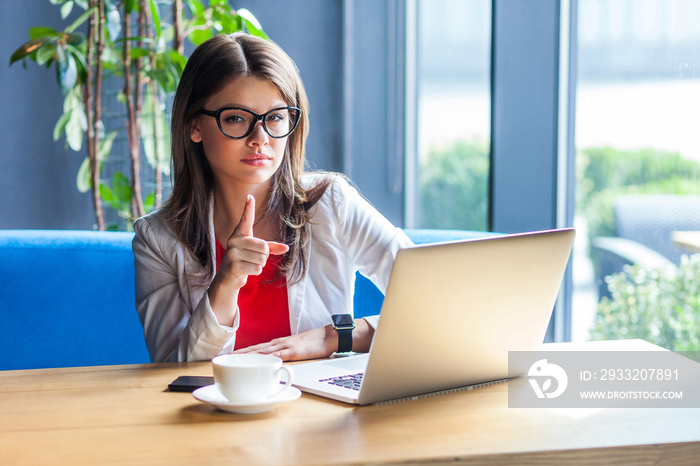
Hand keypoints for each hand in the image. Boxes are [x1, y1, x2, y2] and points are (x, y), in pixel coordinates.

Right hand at [208, 194, 288, 324]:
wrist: (228, 277)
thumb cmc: (244, 260)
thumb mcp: (256, 251)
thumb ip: (271, 248)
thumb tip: (286, 248)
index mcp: (240, 234)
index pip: (246, 219)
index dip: (248, 208)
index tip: (249, 196)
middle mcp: (234, 241)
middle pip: (264, 247)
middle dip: (264, 256)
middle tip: (252, 258)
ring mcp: (232, 253)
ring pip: (262, 259)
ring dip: (259, 264)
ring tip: (248, 264)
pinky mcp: (234, 266)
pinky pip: (257, 268)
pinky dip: (256, 271)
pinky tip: (245, 271)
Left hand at [233, 319, 374, 360]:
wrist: (329, 336)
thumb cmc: (314, 344)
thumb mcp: (295, 350)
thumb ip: (284, 355)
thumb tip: (273, 364)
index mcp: (277, 344)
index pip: (254, 348)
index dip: (240, 352)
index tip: (226, 357)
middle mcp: (278, 343)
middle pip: (253, 349)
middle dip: (237, 354)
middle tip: (221, 358)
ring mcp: (285, 346)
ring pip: (261, 351)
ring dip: (245, 355)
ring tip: (231, 359)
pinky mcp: (293, 351)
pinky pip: (276, 355)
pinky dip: (265, 358)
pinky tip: (257, 361)